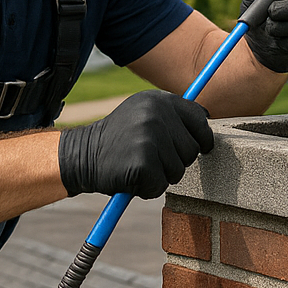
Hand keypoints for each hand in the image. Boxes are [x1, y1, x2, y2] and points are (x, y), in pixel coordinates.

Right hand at [57, 91, 213, 197]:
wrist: (81, 155)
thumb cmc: (118, 140)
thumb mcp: (142, 115)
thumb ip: (171, 116)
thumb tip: (206, 119)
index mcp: (158, 99)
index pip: (199, 118)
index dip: (201, 137)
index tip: (195, 147)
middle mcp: (155, 114)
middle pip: (192, 149)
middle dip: (176, 161)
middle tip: (150, 158)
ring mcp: (149, 138)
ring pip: (178, 170)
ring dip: (161, 176)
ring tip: (138, 165)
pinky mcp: (142, 163)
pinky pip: (161, 185)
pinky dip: (147, 188)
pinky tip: (130, 176)